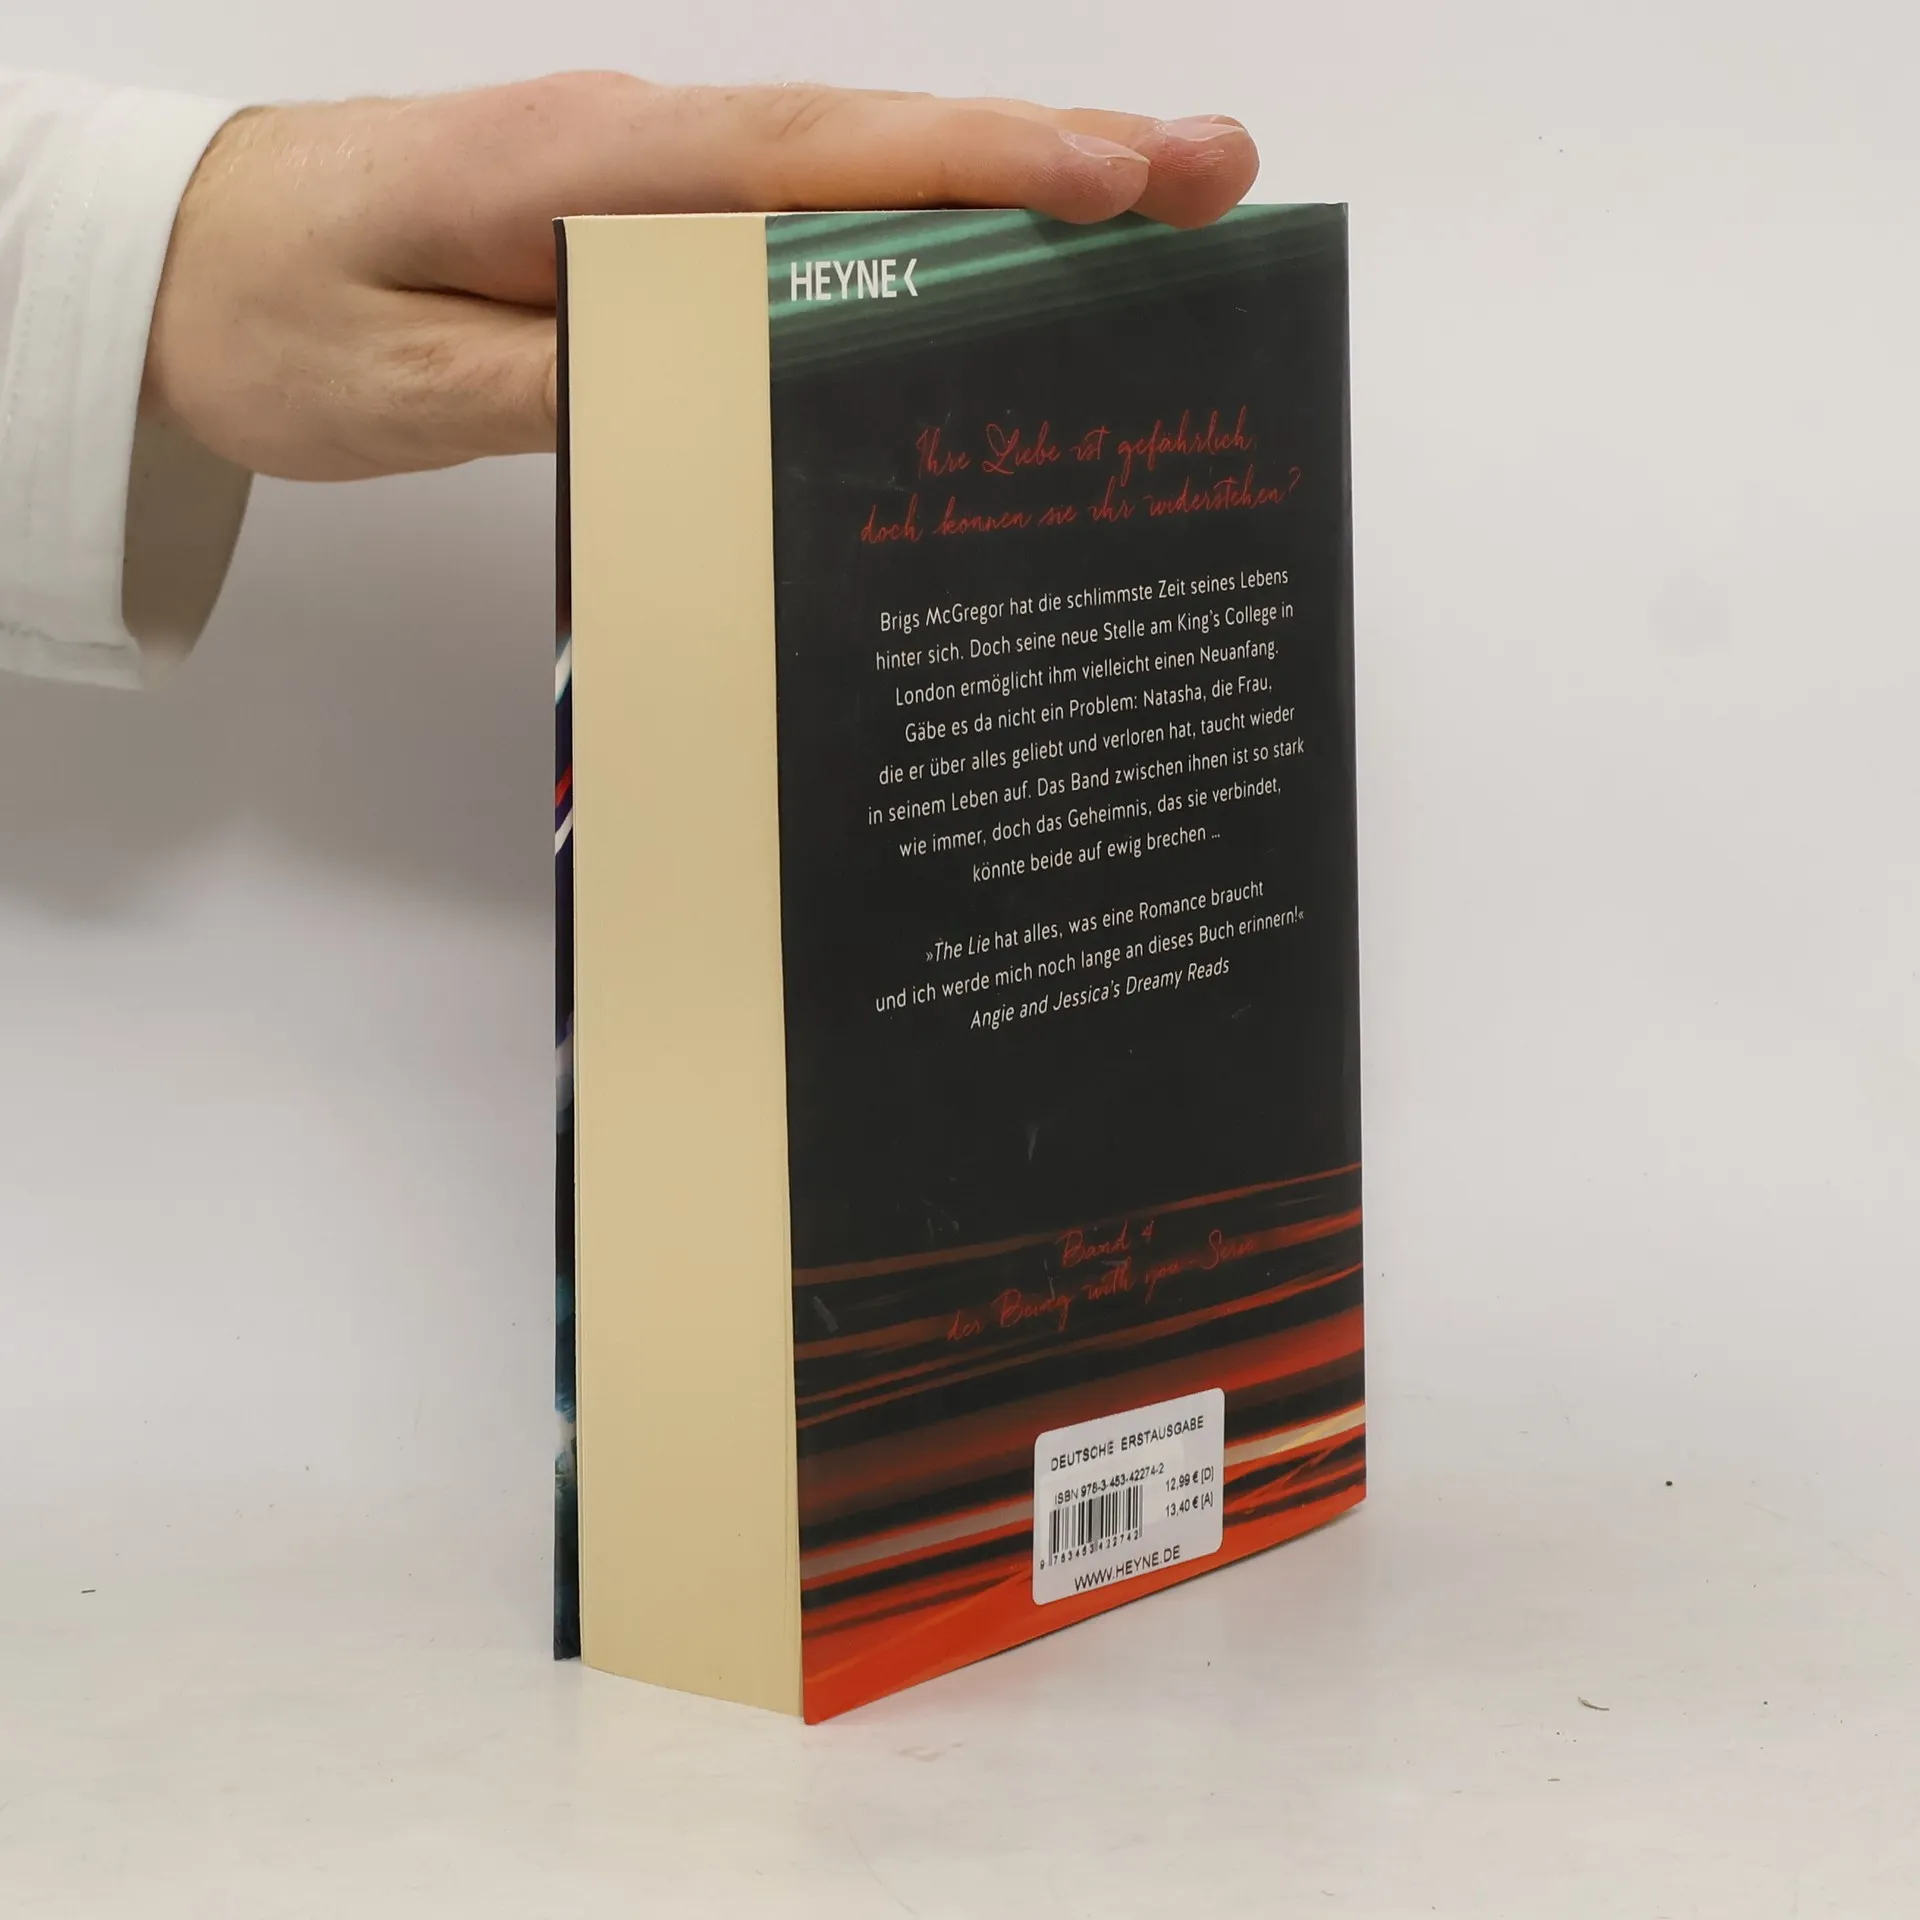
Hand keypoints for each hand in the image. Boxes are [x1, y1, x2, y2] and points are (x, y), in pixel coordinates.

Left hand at [142, 74, 1260, 481]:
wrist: (183, 263)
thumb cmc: (278, 317)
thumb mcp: (409, 386)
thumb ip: (581, 380)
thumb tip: (746, 373)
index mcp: (588, 171)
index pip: (813, 162)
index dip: (973, 167)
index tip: (1115, 178)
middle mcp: (642, 150)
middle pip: (874, 147)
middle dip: (1052, 159)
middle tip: (1213, 176)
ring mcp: (652, 178)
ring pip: (857, 178)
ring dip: (1009, 193)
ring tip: (1155, 216)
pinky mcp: (648, 220)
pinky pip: (804, 222)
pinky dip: (919, 234)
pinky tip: (996, 268)